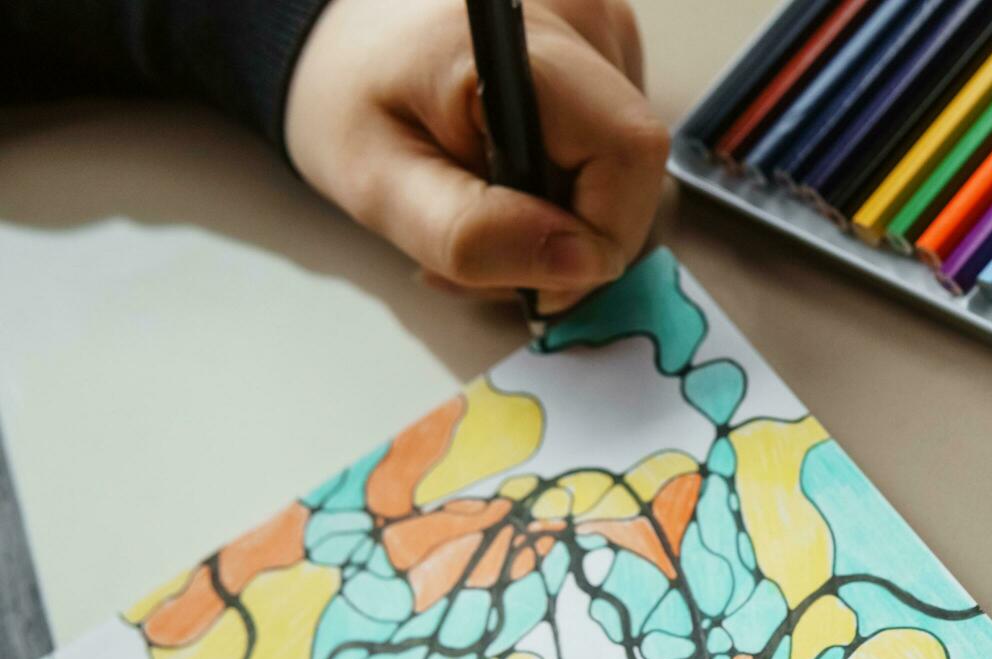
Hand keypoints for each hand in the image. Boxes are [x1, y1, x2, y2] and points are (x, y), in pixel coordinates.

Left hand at [284, 0, 667, 310]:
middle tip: (489, 257)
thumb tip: (578, 266)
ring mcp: (599, 31)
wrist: (340, 50)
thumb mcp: (379, 185)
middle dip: (571, 242)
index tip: (538, 282)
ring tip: (486, 214)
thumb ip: (470, 232)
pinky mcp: (604, 54)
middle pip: (633, 168)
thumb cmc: (349, 105)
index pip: (628, 152)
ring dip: (565, 224)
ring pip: (625, 171)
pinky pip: (612, 152)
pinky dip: (567, 192)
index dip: (602, 236)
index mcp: (519, 44)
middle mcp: (579, 19)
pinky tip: (508, 185)